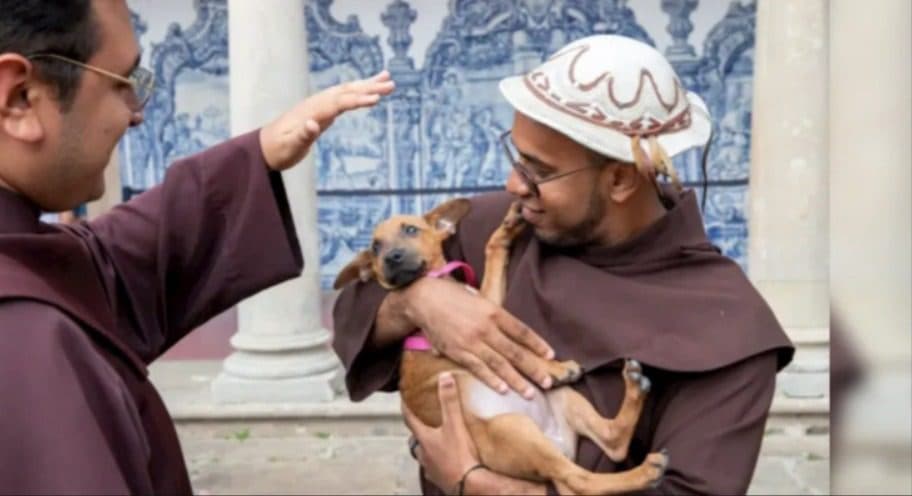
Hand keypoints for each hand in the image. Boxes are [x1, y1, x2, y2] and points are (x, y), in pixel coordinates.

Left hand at [259, 70, 394, 170]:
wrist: (265, 147)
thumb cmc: (278, 149)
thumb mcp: (289, 146)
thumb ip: (302, 135)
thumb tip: (313, 124)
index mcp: (311, 112)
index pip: (339, 103)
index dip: (357, 100)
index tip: (376, 99)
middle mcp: (316, 104)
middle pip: (346, 91)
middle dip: (368, 87)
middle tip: (391, 84)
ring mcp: (319, 105)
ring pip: (346, 90)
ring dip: (366, 84)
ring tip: (387, 78)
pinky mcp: (321, 110)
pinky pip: (343, 97)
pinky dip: (357, 91)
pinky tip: (368, 90)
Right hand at [402, 277, 554, 398]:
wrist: (425, 299)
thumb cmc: (452, 296)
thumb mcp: (479, 298)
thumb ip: (495, 314)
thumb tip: (511, 329)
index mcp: (493, 312)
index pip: (522, 331)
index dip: (537, 344)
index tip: (551, 355)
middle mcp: (485, 328)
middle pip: (514, 352)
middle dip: (533, 368)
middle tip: (547, 382)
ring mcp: (471, 342)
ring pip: (499, 365)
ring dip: (517, 380)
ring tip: (530, 393)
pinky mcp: (457, 352)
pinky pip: (478, 369)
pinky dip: (492, 380)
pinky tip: (504, 390)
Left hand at [402, 372, 480, 493]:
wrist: (469, 484)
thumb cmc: (460, 456)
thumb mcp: (455, 424)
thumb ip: (449, 401)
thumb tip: (444, 378)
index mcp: (424, 439)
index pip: (410, 419)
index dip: (406, 407)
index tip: (404, 398)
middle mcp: (424, 454)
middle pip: (416, 438)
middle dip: (419, 429)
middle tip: (424, 420)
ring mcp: (431, 468)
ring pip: (425, 454)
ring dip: (429, 446)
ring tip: (438, 439)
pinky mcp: (440, 478)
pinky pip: (435, 467)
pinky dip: (439, 461)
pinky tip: (447, 458)